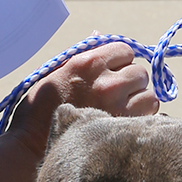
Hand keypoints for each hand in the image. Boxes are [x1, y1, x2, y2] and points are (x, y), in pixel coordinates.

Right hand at [5, 44, 157, 160]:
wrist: (32, 147)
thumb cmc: (41, 109)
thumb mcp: (56, 72)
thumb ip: (83, 54)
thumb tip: (100, 34)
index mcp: (88, 63)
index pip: (126, 50)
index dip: (120, 61)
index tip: (111, 72)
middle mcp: (107, 82)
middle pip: (141, 73)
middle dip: (131, 82)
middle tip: (115, 95)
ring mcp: (117, 106)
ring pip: (150, 96)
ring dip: (140, 102)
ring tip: (119, 111)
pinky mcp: (123, 128)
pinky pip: (150, 117)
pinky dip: (142, 120)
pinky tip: (124, 124)